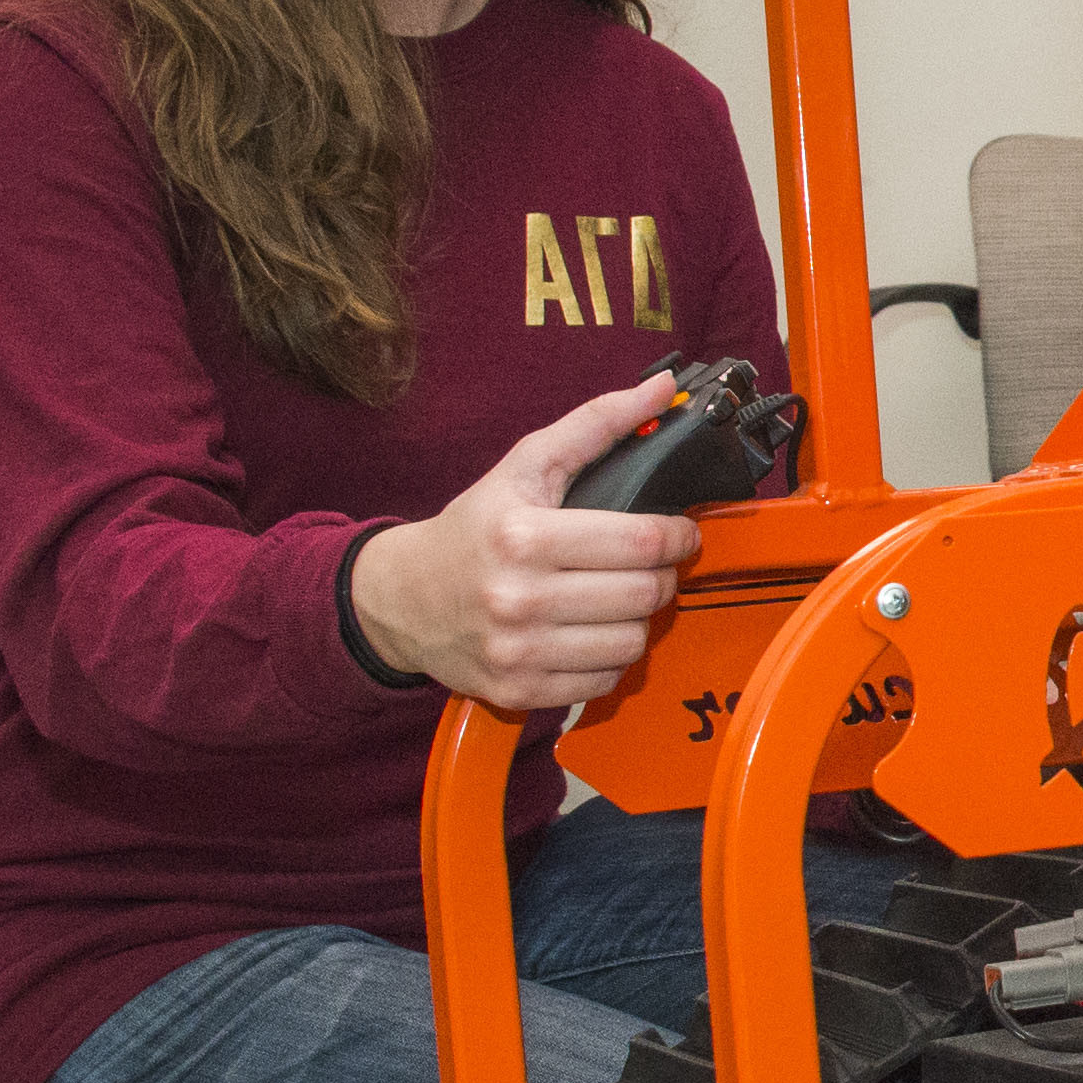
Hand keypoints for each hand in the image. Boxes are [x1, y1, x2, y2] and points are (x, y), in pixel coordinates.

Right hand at [346, 377, 707, 715]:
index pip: (642, 543)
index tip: (679, 531)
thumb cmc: (474, 527)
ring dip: (640, 619)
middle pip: (644, 595)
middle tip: (651, 564)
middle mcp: (520, 598)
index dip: (678, 536)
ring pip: (632, 643)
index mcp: (524, 536)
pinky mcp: (520, 692)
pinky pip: (604, 681)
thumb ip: (596, 424)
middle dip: (662, 576)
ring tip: (621, 597)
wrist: (403, 598)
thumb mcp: (526, 466)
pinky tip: (594, 631)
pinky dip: (612, 657)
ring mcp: (519, 652)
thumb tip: (662, 390)